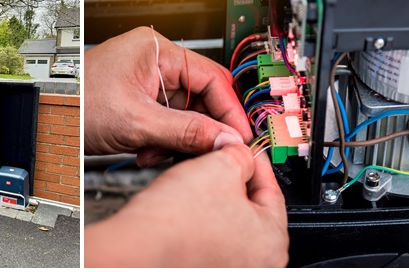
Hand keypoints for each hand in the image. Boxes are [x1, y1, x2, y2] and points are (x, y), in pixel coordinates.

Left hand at [84, 26, 252, 165]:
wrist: (46, 121)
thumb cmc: (77, 105)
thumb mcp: (136, 122)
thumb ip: (185, 131)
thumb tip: (224, 139)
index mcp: (156, 50)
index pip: (211, 78)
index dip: (228, 110)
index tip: (239, 137)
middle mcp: (155, 61)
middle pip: (201, 97)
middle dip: (200, 128)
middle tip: (206, 152)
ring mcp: (148, 82)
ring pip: (186, 114)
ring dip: (179, 139)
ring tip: (159, 153)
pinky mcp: (141, 101)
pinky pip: (169, 122)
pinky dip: (165, 141)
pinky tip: (149, 151)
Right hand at [84, 142, 288, 266]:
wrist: (135, 250)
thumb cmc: (175, 222)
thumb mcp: (220, 167)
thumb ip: (240, 155)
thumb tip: (242, 153)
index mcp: (273, 241)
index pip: (272, 188)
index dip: (253, 160)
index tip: (242, 148)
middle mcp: (258, 262)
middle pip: (251, 206)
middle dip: (233, 180)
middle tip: (219, 161)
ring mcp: (230, 268)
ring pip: (228, 220)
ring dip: (214, 198)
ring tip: (197, 181)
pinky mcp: (204, 268)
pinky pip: (210, 237)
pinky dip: (201, 219)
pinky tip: (186, 206)